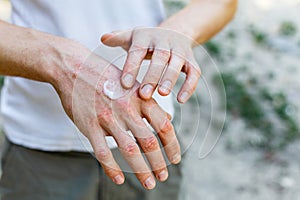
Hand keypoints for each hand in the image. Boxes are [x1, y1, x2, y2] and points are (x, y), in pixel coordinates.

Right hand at [52, 47, 180, 189]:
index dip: (172, 145)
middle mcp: (127, 108)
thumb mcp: (133, 83)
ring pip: (129, 150)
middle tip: (164, 176)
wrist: (73, 66)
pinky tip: (118, 179)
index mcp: (140, 97)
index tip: (175, 159)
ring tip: (149, 183)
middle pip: (149, 142)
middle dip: (159, 163)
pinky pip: (102, 152)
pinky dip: (111, 168)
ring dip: (142, 171)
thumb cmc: (106, 76)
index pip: (164, 126)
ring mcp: (107, 118)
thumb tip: (168, 119)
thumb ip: (150, 104)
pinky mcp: (89, 125)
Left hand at [101, 27, 200, 102]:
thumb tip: (103, 38)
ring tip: (162, 94)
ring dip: (170, 78)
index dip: (132, 66)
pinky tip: (181, 100)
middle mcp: (164, 40)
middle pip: (160, 56)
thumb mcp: (132, 37)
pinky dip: (189, 86)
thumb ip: (118, 38)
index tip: (125, 85)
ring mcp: (180, 49)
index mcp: (146, 36)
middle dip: (152, 76)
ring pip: (178, 62)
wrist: (174, 33)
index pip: (138, 50)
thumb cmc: (146, 42)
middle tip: (144, 94)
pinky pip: (194, 72)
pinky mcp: (192, 60)